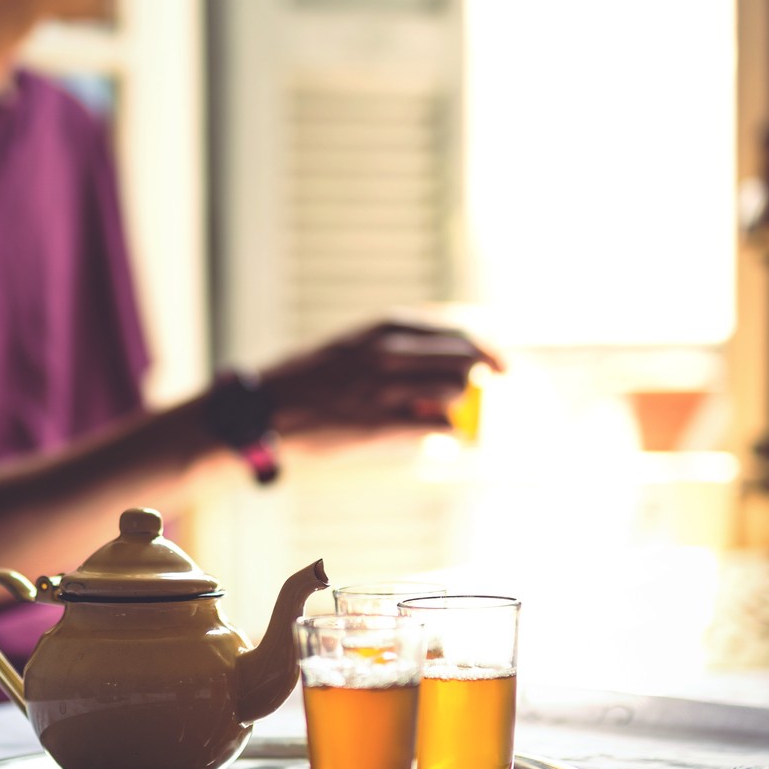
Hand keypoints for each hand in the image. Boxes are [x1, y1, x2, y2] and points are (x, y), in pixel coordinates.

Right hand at [260, 321, 501, 441]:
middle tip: (476, 394)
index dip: (486, 348)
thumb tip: (442, 361)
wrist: (268, 410)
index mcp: (385, 329)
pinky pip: (440, 429)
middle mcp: (391, 353)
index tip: (499, 365)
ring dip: (458, 407)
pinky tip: (438, 439)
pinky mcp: (383, 425)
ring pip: (457, 392)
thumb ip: (395, 348)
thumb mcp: (353, 345)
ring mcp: (388, 389)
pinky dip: (447, 435)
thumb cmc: (310, 381)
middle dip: (477, 379)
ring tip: (442, 416)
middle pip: (465, 361)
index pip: (457, 330)